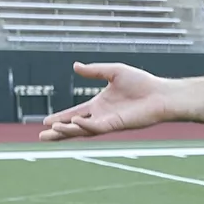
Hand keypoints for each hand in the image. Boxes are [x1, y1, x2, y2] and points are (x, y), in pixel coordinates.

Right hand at [40, 63, 179, 140]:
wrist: (161, 94)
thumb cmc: (142, 83)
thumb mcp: (113, 71)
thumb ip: (94, 70)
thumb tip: (75, 66)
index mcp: (99, 105)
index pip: (75, 114)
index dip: (61, 118)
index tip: (46, 122)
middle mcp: (101, 116)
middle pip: (75, 127)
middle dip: (59, 132)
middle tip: (42, 137)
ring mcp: (108, 122)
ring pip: (83, 131)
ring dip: (67, 131)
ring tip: (52, 131)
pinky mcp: (117, 125)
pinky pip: (97, 127)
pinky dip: (84, 126)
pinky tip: (74, 122)